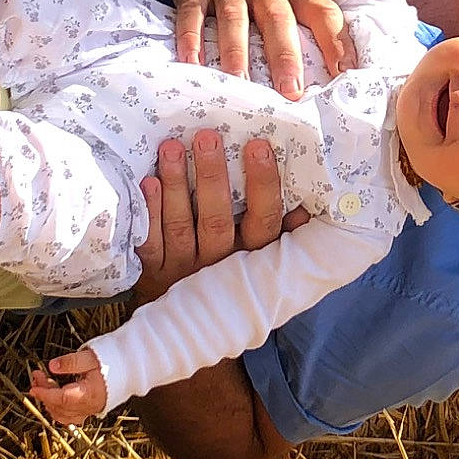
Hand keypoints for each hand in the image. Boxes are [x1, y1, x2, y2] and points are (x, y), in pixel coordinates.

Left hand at [30, 348, 108, 424]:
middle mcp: (89, 406)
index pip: (62, 399)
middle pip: (59, 406)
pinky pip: (69, 417)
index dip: (46, 394)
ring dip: (49, 401)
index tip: (34, 387)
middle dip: (44, 393)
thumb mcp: (90, 357)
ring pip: (62, 415)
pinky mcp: (89, 410)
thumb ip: (70, 362)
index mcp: (90, 394)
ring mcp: (89, 410)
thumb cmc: (113, 362)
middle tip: (37, 376)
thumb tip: (52, 366)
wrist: (129, 369)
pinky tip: (54, 397)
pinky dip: (58, 408)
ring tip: (44, 384)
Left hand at [134, 130, 307, 302]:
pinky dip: (150, 211)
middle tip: (207, 137)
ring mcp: (183, 269)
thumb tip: (308, 204)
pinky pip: (150, 241)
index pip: (263, 220)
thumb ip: (283, 232)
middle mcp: (218, 264)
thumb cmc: (231, 272)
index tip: (258, 146)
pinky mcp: (153, 272)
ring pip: (180, 226)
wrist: (190, 321)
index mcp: (251, 256)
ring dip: (176, 185)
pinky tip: (149, 182)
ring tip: (173, 147)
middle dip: (212, 176)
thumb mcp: (263, 257)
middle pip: (216, 219)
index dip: (263, 184)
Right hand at [166, 0, 348, 100]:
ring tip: (240, 85)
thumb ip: (304, 15)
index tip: (345, 73)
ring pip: (235, 19)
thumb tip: (335, 66)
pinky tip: (192, 63)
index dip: (337, 41)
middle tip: (291, 92)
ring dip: (237, 53)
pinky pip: (193, 14)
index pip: (322, 11)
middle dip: (286, 56)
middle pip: (278, 19)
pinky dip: (190, 38)